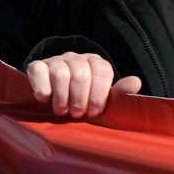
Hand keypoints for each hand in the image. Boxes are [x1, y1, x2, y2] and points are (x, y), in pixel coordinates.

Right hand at [25, 51, 141, 118]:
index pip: (102, 71)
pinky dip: (43, 89)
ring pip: (60, 73)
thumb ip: (118, 94)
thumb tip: (135, 82)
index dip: (98, 94)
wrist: (55, 96)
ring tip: (61, 111)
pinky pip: (38, 71)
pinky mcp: (37, 66)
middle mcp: (76, 58)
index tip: (94, 112)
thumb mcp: (103, 100)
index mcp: (96, 63)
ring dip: (61, 97)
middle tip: (77, 114)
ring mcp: (55, 60)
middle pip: (81, 74)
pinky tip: (45, 100)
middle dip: (79, 99)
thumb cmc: (84, 101)